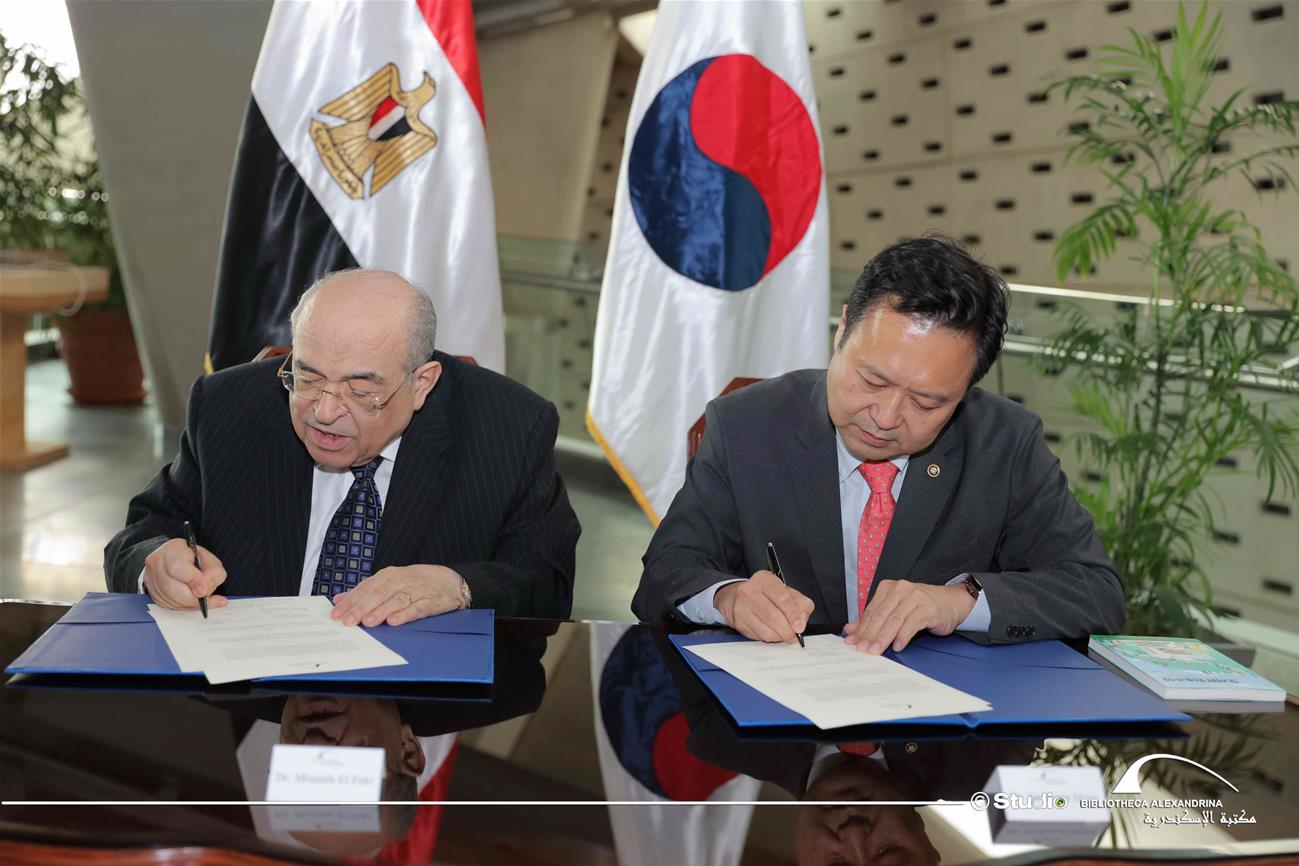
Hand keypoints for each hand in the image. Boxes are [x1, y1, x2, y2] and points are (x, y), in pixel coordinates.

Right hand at [143, 538, 227, 609]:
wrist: (175, 559)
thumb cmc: (193, 558)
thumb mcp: (210, 559)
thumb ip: (213, 572)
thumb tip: (205, 590)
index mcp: (172, 550)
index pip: (177, 567)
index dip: (192, 580)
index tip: (204, 590)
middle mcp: (157, 564)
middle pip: (172, 589)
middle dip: (192, 598)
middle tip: (205, 598)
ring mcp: (151, 579)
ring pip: (170, 600)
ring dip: (189, 603)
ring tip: (202, 599)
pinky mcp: (152, 593)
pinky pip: (169, 606)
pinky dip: (184, 606)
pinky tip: (193, 601)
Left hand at [330, 565, 463, 626]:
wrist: (451, 581)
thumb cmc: (418, 582)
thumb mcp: (391, 581)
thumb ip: (366, 590)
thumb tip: (340, 599)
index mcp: (389, 575)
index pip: (365, 588)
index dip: (350, 601)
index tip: (336, 614)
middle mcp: (401, 580)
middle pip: (378, 594)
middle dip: (361, 608)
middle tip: (348, 621)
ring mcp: (417, 590)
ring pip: (395, 601)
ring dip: (380, 611)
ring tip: (367, 622)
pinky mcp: (431, 601)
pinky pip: (416, 608)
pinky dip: (405, 614)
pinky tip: (394, 621)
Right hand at [714, 570, 814, 643]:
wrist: (741, 598)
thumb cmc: (768, 595)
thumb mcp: (788, 592)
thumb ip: (801, 605)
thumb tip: (801, 623)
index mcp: (765, 579)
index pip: (782, 598)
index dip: (793, 615)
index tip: (799, 627)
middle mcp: (750, 591)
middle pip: (773, 617)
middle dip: (787, 630)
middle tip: (794, 635)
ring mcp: (742, 607)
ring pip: (766, 631)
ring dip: (780, 636)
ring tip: (784, 633)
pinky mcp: (739, 623)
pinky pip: (759, 637)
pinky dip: (771, 638)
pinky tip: (773, 632)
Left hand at [845, 580, 973, 653]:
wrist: (951, 601)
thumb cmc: (922, 606)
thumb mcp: (896, 609)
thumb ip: (874, 619)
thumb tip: (850, 630)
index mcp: (888, 588)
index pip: (870, 611)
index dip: (860, 628)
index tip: (852, 642)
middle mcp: (900, 590)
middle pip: (880, 616)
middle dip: (869, 635)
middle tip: (862, 649)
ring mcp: (914, 597)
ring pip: (893, 620)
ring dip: (883, 638)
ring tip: (876, 650)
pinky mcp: (927, 608)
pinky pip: (911, 624)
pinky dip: (903, 636)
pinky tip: (897, 646)